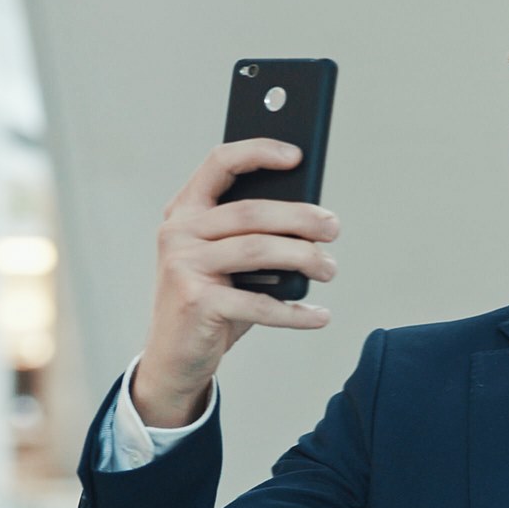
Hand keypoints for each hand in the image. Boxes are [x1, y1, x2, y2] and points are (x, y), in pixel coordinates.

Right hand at [134, 139, 341, 426]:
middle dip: (301, 218)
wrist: (175, 355)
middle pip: (252, 212)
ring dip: (305, 259)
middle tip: (333, 228)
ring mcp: (183, 266)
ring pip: (259, 251)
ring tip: (330, 270)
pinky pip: (260, 303)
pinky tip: (320, 315)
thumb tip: (316, 220)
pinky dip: (296, 312)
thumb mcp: (227, 260)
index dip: (258, 152)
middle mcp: (178, 232)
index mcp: (185, 211)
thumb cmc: (213, 299)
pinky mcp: (196, 302)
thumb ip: (255, 235)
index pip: (219, 163)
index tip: (297, 156)